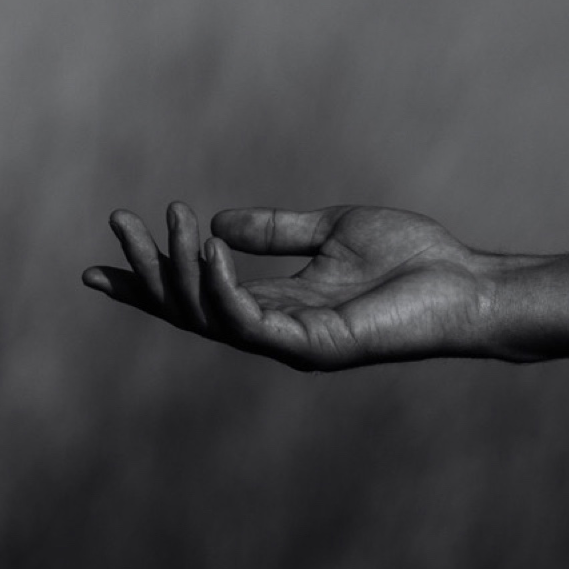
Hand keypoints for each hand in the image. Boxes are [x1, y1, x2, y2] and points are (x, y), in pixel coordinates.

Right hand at [83, 202, 495, 369]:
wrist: (470, 285)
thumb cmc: (415, 259)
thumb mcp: (332, 229)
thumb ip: (277, 230)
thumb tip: (220, 224)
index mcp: (277, 306)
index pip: (196, 297)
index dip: (147, 282)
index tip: (98, 263)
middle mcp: (275, 331)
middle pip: (188, 309)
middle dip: (147, 270)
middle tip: (120, 221)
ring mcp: (291, 344)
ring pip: (209, 315)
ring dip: (180, 268)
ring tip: (169, 220)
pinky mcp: (313, 348)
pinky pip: (248, 320)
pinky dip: (221, 287)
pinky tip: (208, 248)